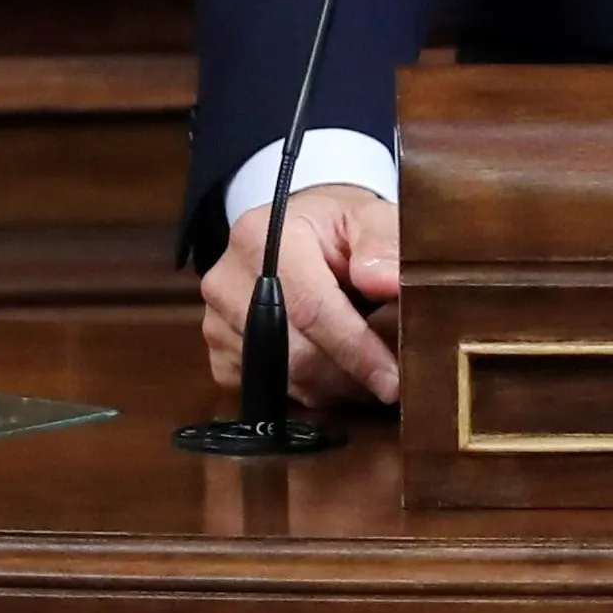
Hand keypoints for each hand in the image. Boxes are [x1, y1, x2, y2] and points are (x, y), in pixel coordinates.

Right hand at [197, 183, 403, 408]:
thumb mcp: (367, 217)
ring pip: (287, 381)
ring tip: (371, 369)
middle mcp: (226, 282)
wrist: (295, 236)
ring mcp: (216, 324)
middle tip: (396, 378)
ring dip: (338, 386)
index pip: (311, 308)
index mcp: (260, 238)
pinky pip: (272, 395)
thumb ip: (384, 242)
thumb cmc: (336, 228)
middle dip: (353, 375)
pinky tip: (337, 370)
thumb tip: (389, 281)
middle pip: (296, 355)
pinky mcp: (219, 357)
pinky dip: (313, 393)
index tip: (394, 380)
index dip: (356, 349)